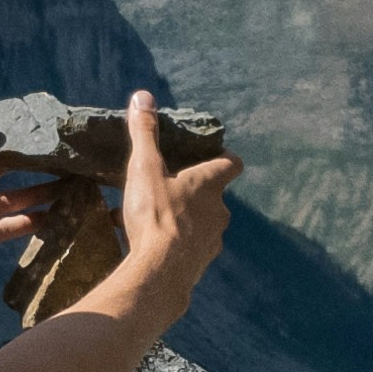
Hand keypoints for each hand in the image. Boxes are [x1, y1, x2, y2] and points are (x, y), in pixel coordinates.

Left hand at [0, 117, 54, 290]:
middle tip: (66, 164)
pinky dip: (26, 226)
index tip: (43, 136)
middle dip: (34, 170)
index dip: (14, 144)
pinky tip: (51, 220)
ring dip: (38, 198)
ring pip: (11, 203)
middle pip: (7, 176)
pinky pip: (3, 230)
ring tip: (69, 191)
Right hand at [112, 90, 236, 293]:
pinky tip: (140, 243)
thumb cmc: (156, 216)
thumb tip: (142, 96)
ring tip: (144, 217)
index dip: (224, 157)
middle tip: (164, 185)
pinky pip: (184, 248)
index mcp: (210, 185)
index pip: (232, 164)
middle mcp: (218, 212)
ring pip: (196, 223)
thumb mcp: (144, 168)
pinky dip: (167, 242)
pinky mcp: (198, 266)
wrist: (160, 275)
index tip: (212, 153)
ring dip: (175, 218)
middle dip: (189, 190)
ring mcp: (211, 242)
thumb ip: (145, 133)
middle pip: (212, 195)